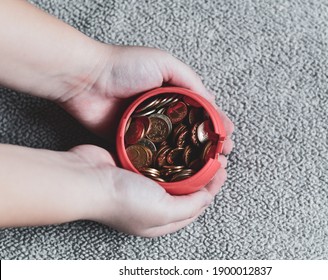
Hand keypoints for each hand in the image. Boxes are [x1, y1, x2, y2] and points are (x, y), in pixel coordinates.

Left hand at [59, 45, 233, 152]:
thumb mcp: (163, 62)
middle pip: (191, 132)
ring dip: (192, 157)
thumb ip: (189, 79)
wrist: (86, 80)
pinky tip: (180, 171)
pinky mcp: (132, 142)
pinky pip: (152, 154)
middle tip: (221, 155)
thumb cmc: (124, 67)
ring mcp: (148, 129)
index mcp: (172, 94)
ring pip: (174, 146)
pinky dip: (166, 162)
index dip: (216, 124)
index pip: (201, 111)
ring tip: (208, 167)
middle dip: (208, 144)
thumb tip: (212, 99)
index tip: (227, 136)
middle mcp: (162, 113)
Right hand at [70, 145, 227, 236]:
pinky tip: (176, 141)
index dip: (211, 188)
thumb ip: (189, 206)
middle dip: (203, 173)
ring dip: (187, 160)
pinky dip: (168, 152)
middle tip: (215, 156)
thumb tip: (207, 198)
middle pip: (185, 189)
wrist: (85, 179)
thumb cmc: (122, 199)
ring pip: (172, 172)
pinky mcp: (132, 165)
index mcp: (160, 220)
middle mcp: (152, 204)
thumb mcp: (163, 211)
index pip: (195, 206)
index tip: (221, 170)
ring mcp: (141, 184)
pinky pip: (156, 159)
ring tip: (199, 147)